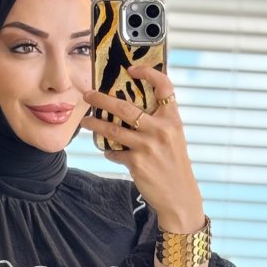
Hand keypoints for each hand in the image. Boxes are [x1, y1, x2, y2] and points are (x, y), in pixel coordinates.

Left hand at [81, 65, 205, 233]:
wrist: (180, 197)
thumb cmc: (175, 166)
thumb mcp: (174, 139)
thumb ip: (158, 122)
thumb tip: (130, 108)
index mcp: (173, 120)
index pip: (164, 86)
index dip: (148, 73)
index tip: (132, 70)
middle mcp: (161, 130)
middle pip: (125, 106)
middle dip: (101, 98)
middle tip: (88, 95)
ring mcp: (148, 147)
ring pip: (112, 129)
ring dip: (95, 124)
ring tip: (85, 121)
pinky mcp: (137, 163)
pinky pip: (114, 152)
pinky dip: (109, 151)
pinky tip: (109, 151)